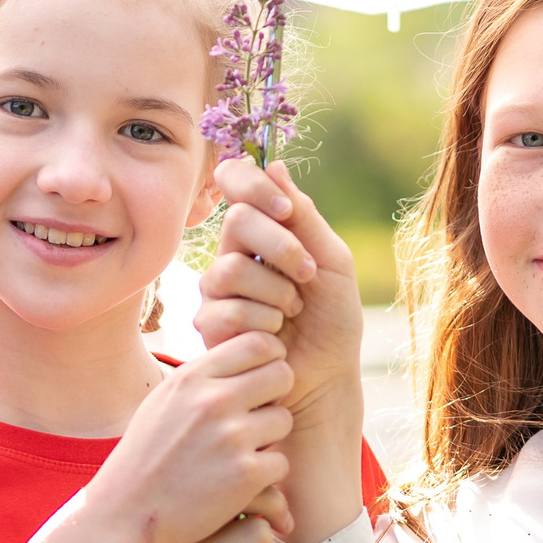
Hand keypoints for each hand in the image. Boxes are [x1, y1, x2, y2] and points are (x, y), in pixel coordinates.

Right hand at [80, 332, 294, 542]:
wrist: (125, 515)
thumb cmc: (145, 457)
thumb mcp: (163, 402)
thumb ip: (202, 378)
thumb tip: (243, 354)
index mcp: (193, 377)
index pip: (259, 343)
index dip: (270, 359)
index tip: (263, 380)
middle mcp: (214, 401)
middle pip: (282, 375)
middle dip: (276, 396)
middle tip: (258, 418)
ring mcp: (231, 437)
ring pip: (284, 420)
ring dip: (271, 438)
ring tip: (241, 453)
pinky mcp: (245, 475)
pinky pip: (280, 463)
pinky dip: (265, 476)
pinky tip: (239, 483)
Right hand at [195, 159, 363, 424]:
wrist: (326, 377)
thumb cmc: (333, 320)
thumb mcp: (331, 261)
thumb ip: (304, 216)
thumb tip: (274, 165)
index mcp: (263, 231)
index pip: (235, 183)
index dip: (252, 185)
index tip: (284, 210)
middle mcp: (234, 254)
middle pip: (236, 221)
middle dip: (280, 247)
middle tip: (306, 274)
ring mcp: (217, 290)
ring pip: (231, 269)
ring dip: (277, 294)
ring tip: (292, 314)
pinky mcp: (210, 325)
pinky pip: (227, 310)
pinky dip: (263, 325)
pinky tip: (274, 340)